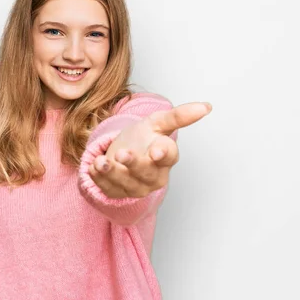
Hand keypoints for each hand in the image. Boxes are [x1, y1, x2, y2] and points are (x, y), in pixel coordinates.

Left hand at [88, 102, 211, 198]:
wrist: (123, 150)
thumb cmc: (143, 137)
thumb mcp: (158, 122)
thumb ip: (178, 116)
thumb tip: (205, 106)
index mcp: (166, 157)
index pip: (168, 157)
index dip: (163, 154)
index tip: (157, 150)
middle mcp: (154, 176)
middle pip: (145, 173)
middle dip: (133, 164)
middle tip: (123, 153)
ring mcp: (136, 187)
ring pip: (125, 183)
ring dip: (112, 173)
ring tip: (101, 161)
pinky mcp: (118, 193)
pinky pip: (108, 188)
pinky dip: (99, 179)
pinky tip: (93, 167)